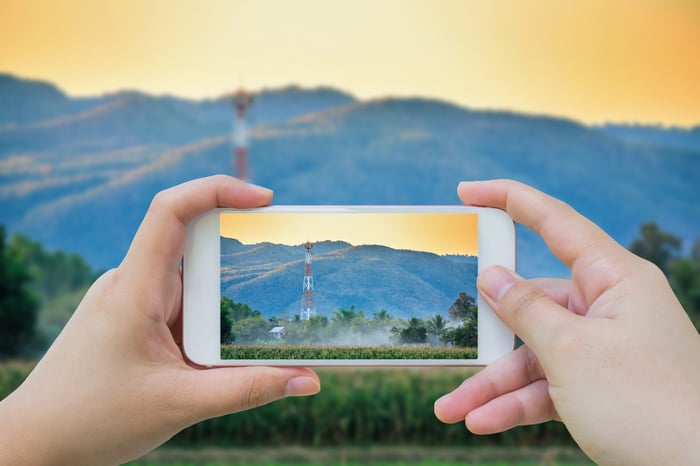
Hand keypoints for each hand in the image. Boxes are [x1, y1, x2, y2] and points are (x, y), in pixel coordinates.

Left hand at [0, 176, 319, 465]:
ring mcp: (131, 300)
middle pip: (192, 241)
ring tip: (259, 317)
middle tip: (284, 261)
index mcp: (135, 289)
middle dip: (239, 248)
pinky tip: (223, 343)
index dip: (217, 190)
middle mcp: (132, 283)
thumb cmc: (92, 421)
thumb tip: (309, 379)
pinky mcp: (133, 319)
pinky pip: (180, 300)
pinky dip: (209, 312)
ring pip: (189, 277)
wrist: (36, 442)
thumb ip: (248, 390)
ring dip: (225, 291)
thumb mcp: (180, 405)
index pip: (171, 211)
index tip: (264, 200)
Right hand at [434, 180, 699, 464]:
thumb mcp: (571, 352)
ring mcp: (603, 349)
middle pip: (532, 305)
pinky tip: (483, 422)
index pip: (555, 223)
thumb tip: (492, 278)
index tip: (467, 192)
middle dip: (489, 336)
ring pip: (533, 355)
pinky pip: (548, 386)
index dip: (509, 201)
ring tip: (453, 410)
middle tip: (452, 345)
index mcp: (615, 279)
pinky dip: (517, 404)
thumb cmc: (648, 405)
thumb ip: (525, 310)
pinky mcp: (599, 386)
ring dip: (494, 385)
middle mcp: (609, 308)